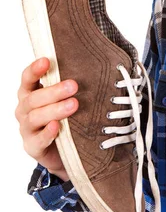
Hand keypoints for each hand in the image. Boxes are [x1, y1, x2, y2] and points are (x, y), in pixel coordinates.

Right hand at [15, 57, 78, 181]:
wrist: (61, 150)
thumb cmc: (64, 117)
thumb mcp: (64, 98)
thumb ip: (68, 84)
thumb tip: (93, 63)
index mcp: (30, 93)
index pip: (28, 78)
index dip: (35, 69)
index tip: (47, 61)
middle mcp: (25, 109)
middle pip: (34, 98)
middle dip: (54, 91)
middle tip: (73, 85)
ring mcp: (27, 129)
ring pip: (35, 117)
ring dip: (55, 110)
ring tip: (73, 104)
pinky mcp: (32, 146)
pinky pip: (38, 140)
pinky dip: (47, 133)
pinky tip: (57, 126)